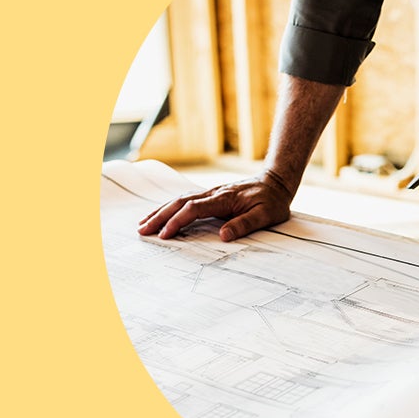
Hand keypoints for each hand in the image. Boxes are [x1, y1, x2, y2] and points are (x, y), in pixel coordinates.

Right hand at [136, 170, 294, 241]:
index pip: (194, 209)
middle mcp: (213, 193)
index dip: (178, 221)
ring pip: (179, 200)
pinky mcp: (211, 195)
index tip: (165, 234)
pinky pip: (185, 200)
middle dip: (160, 216)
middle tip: (142, 230)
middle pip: (180, 203)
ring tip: (143, 224)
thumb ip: (244, 224)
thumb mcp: (265, 215)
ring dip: (161, 211)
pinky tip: (161, 214)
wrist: (276, 182)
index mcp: (224, 198)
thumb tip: (223, 236)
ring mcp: (210, 193)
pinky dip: (170, 207)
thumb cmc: (273, 201)